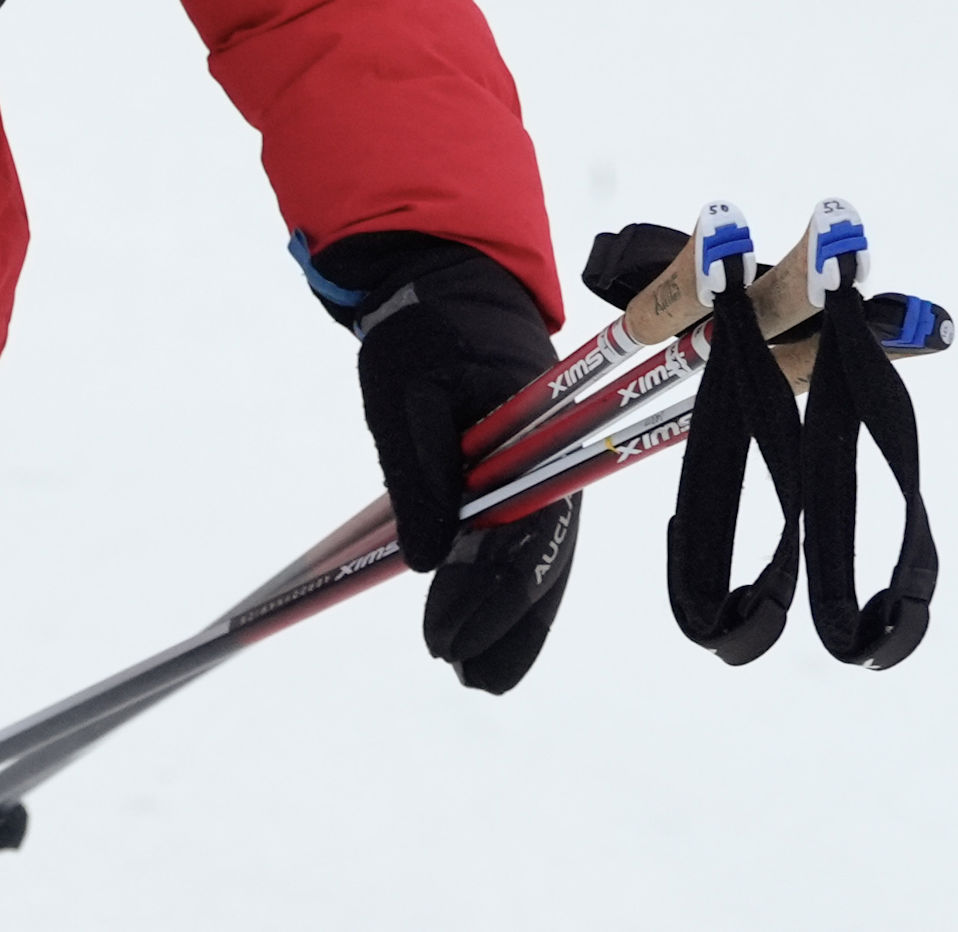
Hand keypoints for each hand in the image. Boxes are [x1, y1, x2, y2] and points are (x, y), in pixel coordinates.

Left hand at [312, 233, 578, 693]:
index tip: (447, 638)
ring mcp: (542, 468)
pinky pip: (522, 540)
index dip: (493, 593)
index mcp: (535, 433)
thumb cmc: (423, 329)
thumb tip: (430, 559)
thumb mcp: (405, 391)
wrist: (449, 280)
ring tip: (476, 675)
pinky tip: (482, 630)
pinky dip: (504, 585)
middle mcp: (552, 458)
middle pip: (542, 557)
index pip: (528, 531)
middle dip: (508, 622)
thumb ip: (420, 472)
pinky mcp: (521, 474)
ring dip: (513, 617)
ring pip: (539, 557)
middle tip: (468, 677)